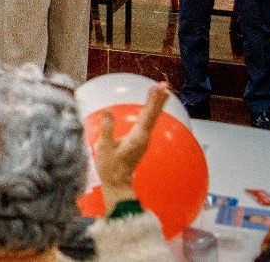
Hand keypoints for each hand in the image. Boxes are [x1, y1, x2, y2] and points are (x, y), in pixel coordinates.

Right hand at [94, 81, 169, 214]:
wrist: (117, 185)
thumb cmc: (110, 167)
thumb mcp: (104, 147)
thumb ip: (107, 128)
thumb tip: (108, 110)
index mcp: (137, 136)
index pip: (148, 114)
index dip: (153, 100)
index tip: (159, 88)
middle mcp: (143, 137)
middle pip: (153, 114)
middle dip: (159, 99)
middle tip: (165, 85)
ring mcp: (142, 140)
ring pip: (151, 117)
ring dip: (155, 103)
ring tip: (160, 91)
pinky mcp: (139, 141)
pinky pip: (147, 122)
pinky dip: (150, 111)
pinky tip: (148, 108)